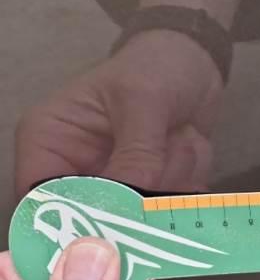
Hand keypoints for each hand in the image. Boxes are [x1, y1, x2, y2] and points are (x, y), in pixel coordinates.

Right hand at [15, 30, 223, 197]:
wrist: (196, 62)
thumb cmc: (154, 66)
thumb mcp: (144, 99)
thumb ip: (138, 152)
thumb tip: (133, 202)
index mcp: (52, 142)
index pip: (43, 198)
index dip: (76, 217)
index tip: (121, 212)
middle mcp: (79, 170)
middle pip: (100, 216)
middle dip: (145, 187)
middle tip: (165, 148)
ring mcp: (120, 184)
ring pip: (145, 213)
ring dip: (175, 174)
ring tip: (178, 134)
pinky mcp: (154, 189)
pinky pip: (174, 207)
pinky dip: (191, 177)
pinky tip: (189, 144)